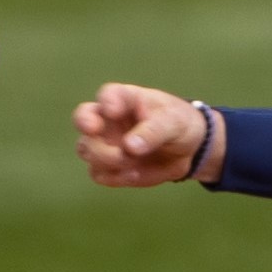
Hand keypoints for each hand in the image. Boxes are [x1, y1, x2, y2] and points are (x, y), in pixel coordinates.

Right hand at [73, 83, 215, 187]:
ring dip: (105, 160)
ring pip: (85, 149)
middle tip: (121, 153)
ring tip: (131, 163)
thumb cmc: (177, 124)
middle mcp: (107, 118)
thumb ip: (153, 131)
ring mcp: (104, 142)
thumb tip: (129, 146)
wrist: (188, 150)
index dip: (107, 102)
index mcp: (123, 98)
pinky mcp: (109, 166)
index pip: (108, 94)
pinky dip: (114, 177)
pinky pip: (99, 173)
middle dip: (96, 137)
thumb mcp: (173, 122)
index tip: (113, 111)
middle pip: (83, 120)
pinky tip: (134, 174)